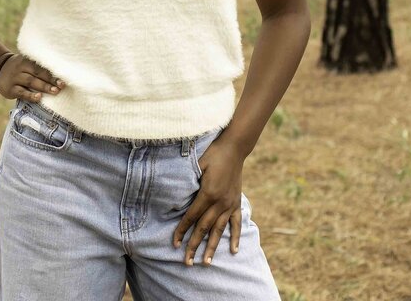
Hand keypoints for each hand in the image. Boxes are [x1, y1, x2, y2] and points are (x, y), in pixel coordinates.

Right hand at [0, 54, 65, 101]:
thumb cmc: (20, 68)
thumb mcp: (26, 63)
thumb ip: (38, 68)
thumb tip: (59, 78)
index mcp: (27, 60)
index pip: (41, 66)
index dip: (52, 73)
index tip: (63, 79)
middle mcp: (21, 67)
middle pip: (37, 73)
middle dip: (50, 80)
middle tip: (61, 86)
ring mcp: (15, 78)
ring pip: (31, 81)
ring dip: (43, 87)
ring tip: (54, 91)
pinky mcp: (10, 89)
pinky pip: (21, 92)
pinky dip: (30, 95)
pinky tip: (39, 97)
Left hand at [172, 139, 245, 266]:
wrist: (234, 148)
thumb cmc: (213, 153)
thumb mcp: (197, 164)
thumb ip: (188, 180)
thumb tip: (175, 194)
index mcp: (208, 194)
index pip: (191, 217)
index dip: (181, 231)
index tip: (174, 243)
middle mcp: (220, 203)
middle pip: (203, 228)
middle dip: (194, 246)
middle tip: (187, 262)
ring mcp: (230, 204)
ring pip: (219, 230)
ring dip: (212, 247)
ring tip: (206, 262)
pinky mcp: (236, 203)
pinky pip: (236, 224)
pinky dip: (235, 237)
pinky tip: (233, 251)